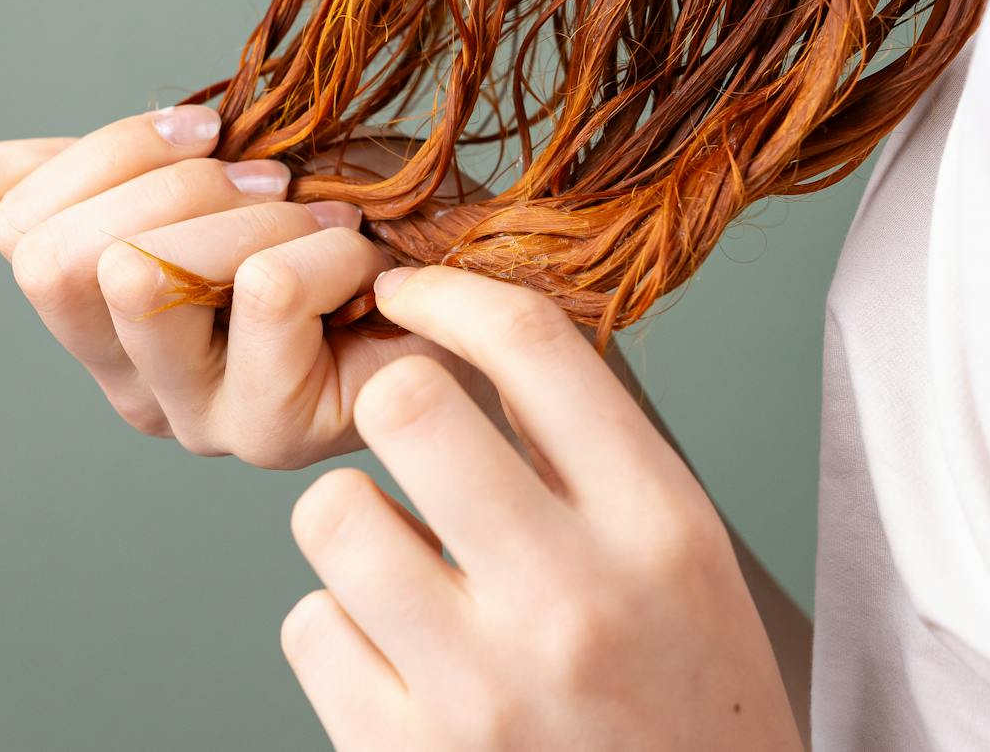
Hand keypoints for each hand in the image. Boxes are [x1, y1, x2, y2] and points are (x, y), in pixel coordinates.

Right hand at [0, 106, 501, 467]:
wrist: (472, 274)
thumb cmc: (343, 221)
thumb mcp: (206, 171)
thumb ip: (83, 176)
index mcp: (98, 318)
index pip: (22, 233)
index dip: (112, 154)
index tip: (208, 128)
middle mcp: (130, 384)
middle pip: (60, 262)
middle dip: (170, 186)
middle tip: (267, 181)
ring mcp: (198, 419)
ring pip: (147, 276)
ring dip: (248, 219)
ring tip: (322, 223)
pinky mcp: (275, 434)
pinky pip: (264, 294)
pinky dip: (327, 248)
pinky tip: (367, 269)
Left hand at [281, 265, 802, 751]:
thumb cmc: (682, 697)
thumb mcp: (681, 557)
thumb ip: (590, 450)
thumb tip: (469, 325)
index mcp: (659, 527)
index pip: (533, 345)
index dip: (447, 292)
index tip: (410, 293)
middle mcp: (572, 600)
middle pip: (406, 404)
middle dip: (390, 401)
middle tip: (408, 433)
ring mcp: (480, 689)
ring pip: (331, 512)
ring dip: (356, 525)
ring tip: (406, 562)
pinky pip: (307, 626)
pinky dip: (341, 630)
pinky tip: (398, 656)